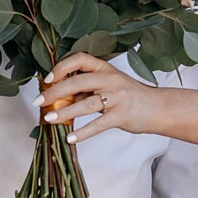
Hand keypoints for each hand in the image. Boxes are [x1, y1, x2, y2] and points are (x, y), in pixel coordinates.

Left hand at [34, 52, 162, 142]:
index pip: (80, 59)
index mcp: (105, 68)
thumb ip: (87, 87)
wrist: (157, 108)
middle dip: (55, 92)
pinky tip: (71, 138)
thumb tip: (58, 94)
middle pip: (78, 82)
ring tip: (49, 119)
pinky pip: (99, 124)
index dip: (62, 67)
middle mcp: (111, 79)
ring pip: (86, 103)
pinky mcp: (122, 115)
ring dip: (65, 112)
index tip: (48, 78)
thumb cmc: (129, 96)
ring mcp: (117, 97)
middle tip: (39, 101)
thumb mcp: (109, 84)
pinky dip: (83, 132)